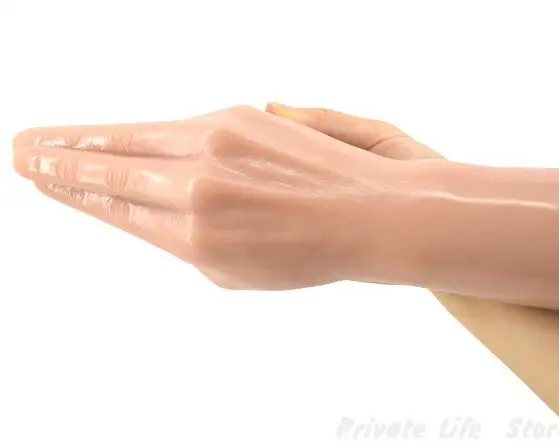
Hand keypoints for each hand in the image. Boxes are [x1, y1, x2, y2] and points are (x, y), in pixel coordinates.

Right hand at [12, 105, 401, 289]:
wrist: (369, 214)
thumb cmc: (308, 252)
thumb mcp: (236, 270)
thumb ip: (185, 240)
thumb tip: (152, 202)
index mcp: (196, 238)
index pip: (117, 209)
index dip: (77, 194)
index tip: (45, 181)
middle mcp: (198, 189)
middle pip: (111, 169)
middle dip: (63, 162)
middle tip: (22, 154)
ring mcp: (217, 147)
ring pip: (134, 139)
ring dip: (86, 139)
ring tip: (48, 140)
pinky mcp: (240, 118)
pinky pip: (173, 126)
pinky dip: (139, 131)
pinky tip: (115, 130)